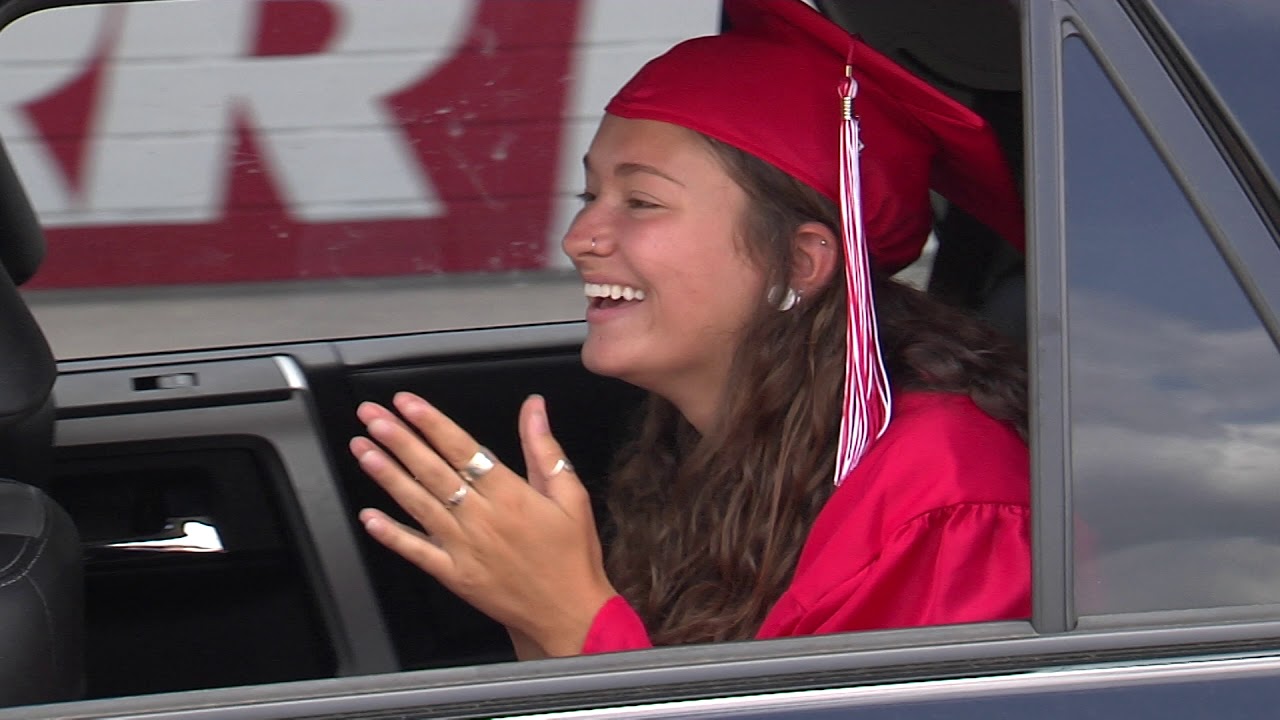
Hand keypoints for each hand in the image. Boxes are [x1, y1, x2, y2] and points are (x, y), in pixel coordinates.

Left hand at [350, 392, 616, 656]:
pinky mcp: (454, 575)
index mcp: (510, 495)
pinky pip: (417, 551)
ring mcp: (464, 547)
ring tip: (364, 449)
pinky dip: (392, 534)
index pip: (462, 450)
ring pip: (419, 504)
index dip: (432, 423)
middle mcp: (481, 518)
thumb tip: (534, 407)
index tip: (407, 403)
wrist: (569, 614)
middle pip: (433, 471)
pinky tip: (369, 517)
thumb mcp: (571, 495)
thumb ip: (545, 448)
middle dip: (399, 440)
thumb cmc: (572, 555)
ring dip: (388, 476)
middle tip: (372, 416)